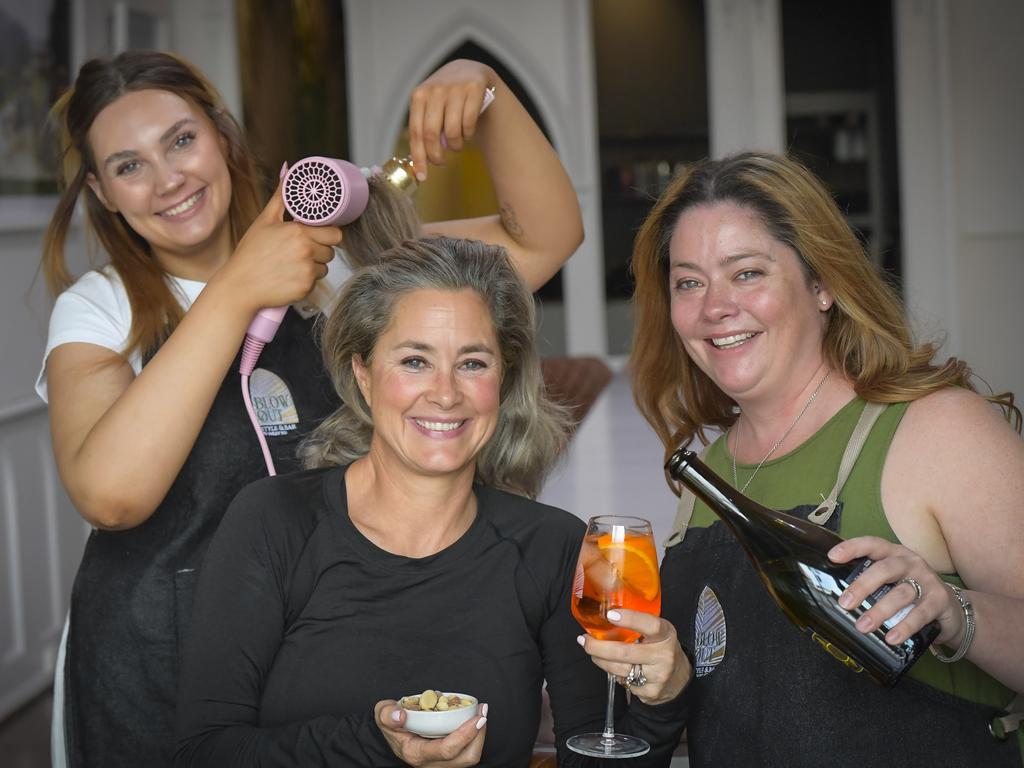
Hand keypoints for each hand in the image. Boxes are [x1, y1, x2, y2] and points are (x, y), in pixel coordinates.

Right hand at [217, 170, 341, 313]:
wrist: (240, 285)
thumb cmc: (251, 253)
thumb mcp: (265, 220)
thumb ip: (282, 196)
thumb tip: (288, 169)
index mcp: (299, 231)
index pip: (335, 233)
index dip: (327, 234)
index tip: (317, 235)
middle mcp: (306, 250)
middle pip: (331, 251)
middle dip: (320, 250)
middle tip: (300, 250)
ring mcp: (307, 270)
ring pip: (325, 267)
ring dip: (314, 266)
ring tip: (292, 263)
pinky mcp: (306, 287)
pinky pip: (316, 281)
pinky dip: (306, 280)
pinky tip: (289, 276)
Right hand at [374, 698, 486, 766]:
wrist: (391, 732)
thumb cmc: (390, 723)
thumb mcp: (382, 715)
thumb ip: (387, 714)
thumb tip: (400, 715)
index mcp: (417, 753)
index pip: (447, 750)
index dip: (465, 734)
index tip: (477, 718)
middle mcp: (430, 763)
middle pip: (465, 758)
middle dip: (479, 736)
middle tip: (482, 712)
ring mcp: (440, 763)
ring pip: (469, 758)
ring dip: (479, 736)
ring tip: (481, 714)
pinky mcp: (447, 759)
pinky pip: (466, 753)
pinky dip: (474, 737)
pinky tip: (474, 720)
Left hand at [407, 59, 494, 181]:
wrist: (470, 71)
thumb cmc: (447, 97)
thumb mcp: (430, 106)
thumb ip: (424, 128)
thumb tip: (420, 163)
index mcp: (419, 96)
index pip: (416, 132)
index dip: (418, 157)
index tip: (422, 176)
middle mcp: (435, 90)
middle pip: (431, 134)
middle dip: (437, 155)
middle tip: (441, 162)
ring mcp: (455, 88)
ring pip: (452, 132)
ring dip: (455, 145)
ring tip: (457, 143)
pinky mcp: (473, 88)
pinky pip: (468, 124)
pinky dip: (468, 134)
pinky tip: (467, 131)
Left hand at [577, 610, 691, 705]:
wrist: (679, 680)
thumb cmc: (661, 649)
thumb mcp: (658, 633)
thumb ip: (639, 625)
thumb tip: (606, 617)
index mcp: (666, 635)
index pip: (650, 625)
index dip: (630, 619)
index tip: (610, 615)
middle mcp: (664, 655)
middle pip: (624, 652)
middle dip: (598, 647)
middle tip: (585, 640)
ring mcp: (657, 676)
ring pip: (619, 669)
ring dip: (600, 660)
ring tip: (593, 652)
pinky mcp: (650, 692)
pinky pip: (623, 682)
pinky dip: (614, 674)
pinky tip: (615, 668)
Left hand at [829, 536, 965, 647]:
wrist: (953, 610)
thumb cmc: (912, 592)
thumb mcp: (892, 582)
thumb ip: (872, 582)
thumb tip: (838, 595)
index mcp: (894, 554)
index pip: (872, 544)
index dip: (852, 548)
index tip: (832, 557)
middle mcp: (911, 563)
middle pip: (884, 569)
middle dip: (862, 586)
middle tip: (844, 604)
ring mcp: (927, 580)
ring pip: (900, 594)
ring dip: (879, 612)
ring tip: (863, 626)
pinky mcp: (940, 600)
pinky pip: (920, 614)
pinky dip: (904, 627)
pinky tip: (892, 638)